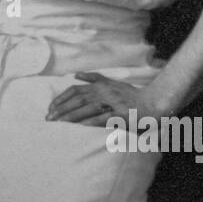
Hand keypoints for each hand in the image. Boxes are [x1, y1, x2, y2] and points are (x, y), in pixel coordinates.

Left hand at [45, 72, 173, 126]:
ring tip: (59, 124)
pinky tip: (80, 127)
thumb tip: (76, 74)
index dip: (61, 99)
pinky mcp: (121, 114)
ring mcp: (112, 103)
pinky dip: (91, 122)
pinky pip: (103, 118)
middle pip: (78, 99)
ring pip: (87, 109)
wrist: (154, 103)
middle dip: (61, 109)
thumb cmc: (132, 95)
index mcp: (100, 86)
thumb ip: (95, 78)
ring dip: (71, 116)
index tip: (50, 108)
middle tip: (49, 119)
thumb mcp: (113, 83)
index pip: (75, 90)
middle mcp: (104, 92)